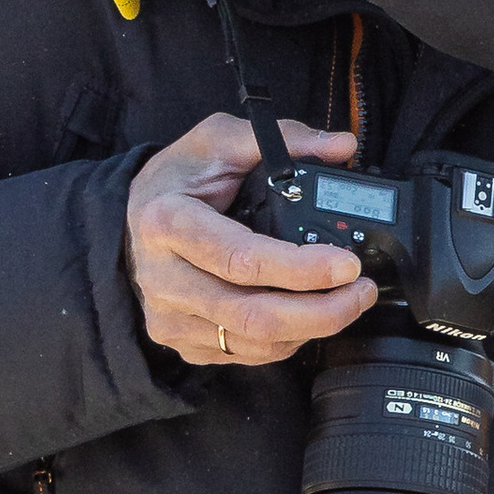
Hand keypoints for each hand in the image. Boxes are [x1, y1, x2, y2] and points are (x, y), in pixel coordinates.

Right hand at [125, 112, 378, 368]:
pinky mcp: (184, 343)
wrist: (133, 220)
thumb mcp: (218, 140)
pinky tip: (307, 315)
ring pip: (256, 342)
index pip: (241, 259)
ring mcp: (171, 318)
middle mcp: (164, 279)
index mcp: (168, 223)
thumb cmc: (177, 180)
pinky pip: (248, 354)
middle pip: (253, 315)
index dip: (300, 269)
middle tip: (361, 291)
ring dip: (313, 327)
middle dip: (322, 311)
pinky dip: (288, 339)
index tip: (347, 264)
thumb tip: (341, 145)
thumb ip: (281, 138)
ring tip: (346, 301)